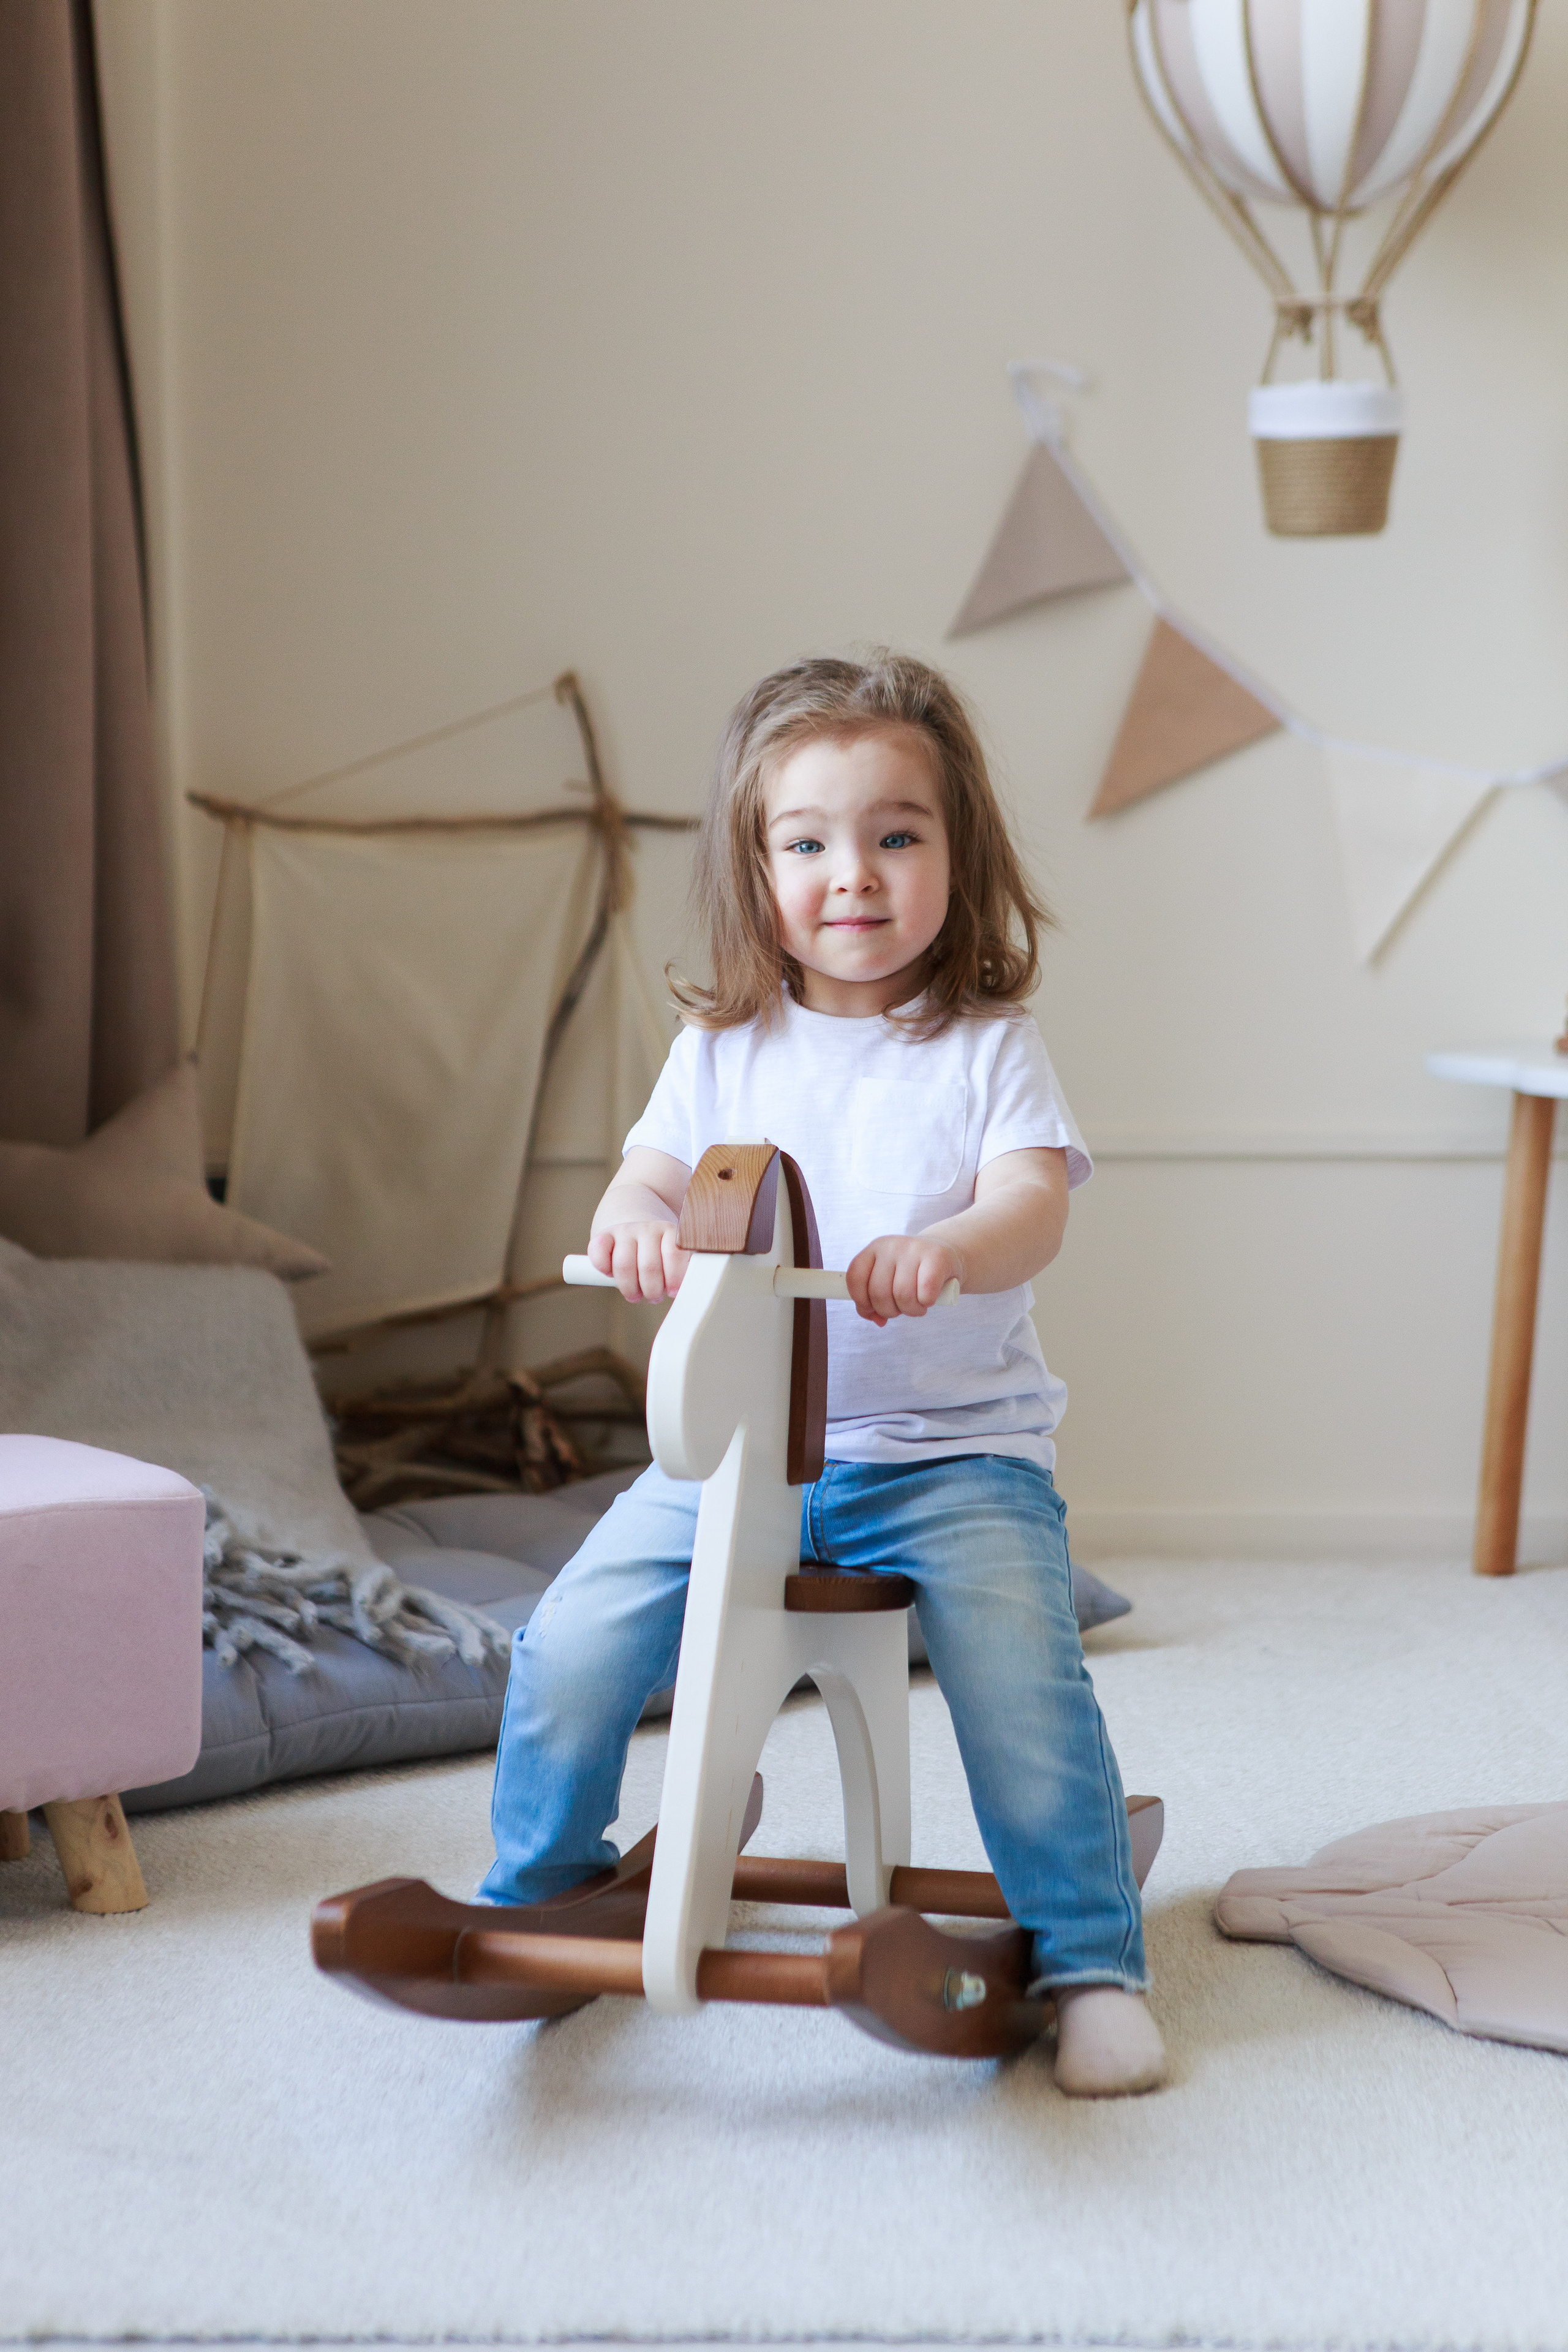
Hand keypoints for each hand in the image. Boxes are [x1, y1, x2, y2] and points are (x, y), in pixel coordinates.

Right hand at [588, 1221, 689, 1303]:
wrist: (632, 1210)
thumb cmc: (657, 1244)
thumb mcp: (675, 1249)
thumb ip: (683, 1265)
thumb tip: (691, 1289)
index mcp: (669, 1231)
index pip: (674, 1255)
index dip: (674, 1278)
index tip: (673, 1292)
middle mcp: (647, 1228)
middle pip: (649, 1267)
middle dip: (652, 1290)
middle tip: (654, 1296)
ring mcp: (623, 1231)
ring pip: (624, 1265)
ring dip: (630, 1288)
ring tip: (636, 1294)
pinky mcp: (603, 1235)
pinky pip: (599, 1254)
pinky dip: (603, 1268)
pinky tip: (610, 1274)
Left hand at [844, 1234, 963, 1325]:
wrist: (946, 1254)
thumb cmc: (913, 1273)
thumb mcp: (888, 1280)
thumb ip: (874, 1299)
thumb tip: (876, 1320)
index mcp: (874, 1249)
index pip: (855, 1278)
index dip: (861, 1302)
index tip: (872, 1311)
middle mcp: (891, 1246)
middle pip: (878, 1292)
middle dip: (889, 1311)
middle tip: (902, 1308)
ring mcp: (914, 1249)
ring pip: (902, 1296)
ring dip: (911, 1310)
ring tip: (917, 1305)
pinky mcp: (937, 1257)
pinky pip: (925, 1293)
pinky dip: (926, 1303)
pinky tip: (929, 1299)